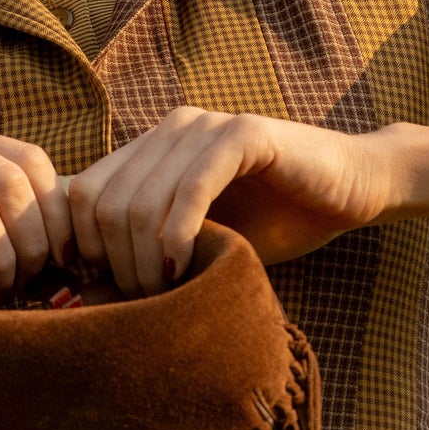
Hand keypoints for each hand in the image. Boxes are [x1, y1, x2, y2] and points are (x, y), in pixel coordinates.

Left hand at [65, 110, 390, 295]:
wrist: (351, 191)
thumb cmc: (276, 223)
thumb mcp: (199, 246)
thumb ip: (146, 257)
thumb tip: (77, 302)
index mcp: (151, 149)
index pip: (82, 195)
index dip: (85, 248)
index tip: (109, 289)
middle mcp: (169, 130)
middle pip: (104, 203)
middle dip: (116, 263)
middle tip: (145, 298)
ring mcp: (204, 127)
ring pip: (141, 200)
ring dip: (146, 259)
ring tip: (166, 290)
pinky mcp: (242, 134)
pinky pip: (191, 187)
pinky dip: (179, 234)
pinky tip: (185, 265)